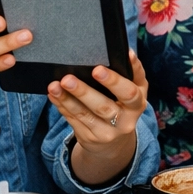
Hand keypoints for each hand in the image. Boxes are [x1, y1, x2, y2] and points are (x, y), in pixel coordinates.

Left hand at [49, 50, 147, 185]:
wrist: (116, 141)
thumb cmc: (125, 105)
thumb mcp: (136, 90)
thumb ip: (134, 71)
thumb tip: (127, 52)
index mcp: (137, 105)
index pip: (128, 94)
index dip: (114, 82)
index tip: (97, 69)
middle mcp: (124, 122)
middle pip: (103, 107)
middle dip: (84, 92)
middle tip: (68, 79)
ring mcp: (105, 133)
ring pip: (84, 115)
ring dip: (67, 99)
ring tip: (55, 86)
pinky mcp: (88, 138)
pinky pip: (73, 120)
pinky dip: (62, 106)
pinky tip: (54, 95)